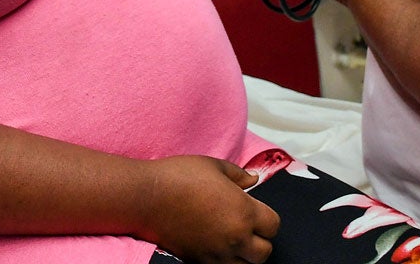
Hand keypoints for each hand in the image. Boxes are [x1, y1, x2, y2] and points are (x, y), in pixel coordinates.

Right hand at [139, 156, 279, 262]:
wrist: (146, 197)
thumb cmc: (180, 176)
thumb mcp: (214, 165)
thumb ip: (238, 175)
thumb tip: (253, 180)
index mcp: (243, 211)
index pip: (273, 226)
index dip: (267, 218)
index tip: (256, 212)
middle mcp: (234, 237)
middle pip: (264, 253)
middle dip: (259, 241)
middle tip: (247, 228)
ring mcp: (216, 253)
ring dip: (243, 255)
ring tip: (232, 240)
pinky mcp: (198, 261)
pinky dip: (223, 260)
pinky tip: (215, 246)